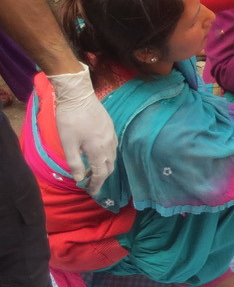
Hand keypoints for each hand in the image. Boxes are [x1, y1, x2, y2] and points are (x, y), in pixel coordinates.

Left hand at [49, 63, 115, 194]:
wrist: (78, 95)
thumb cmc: (70, 119)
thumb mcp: (67, 142)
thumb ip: (74, 162)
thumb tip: (78, 178)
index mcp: (98, 150)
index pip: (100, 174)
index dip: (96, 184)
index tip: (91, 192)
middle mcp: (109, 145)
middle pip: (109, 167)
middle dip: (101, 178)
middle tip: (91, 183)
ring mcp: (112, 136)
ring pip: (112, 157)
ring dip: (104, 167)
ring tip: (93, 170)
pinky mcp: (111, 128)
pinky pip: (113, 148)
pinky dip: (107, 156)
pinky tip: (99, 154)